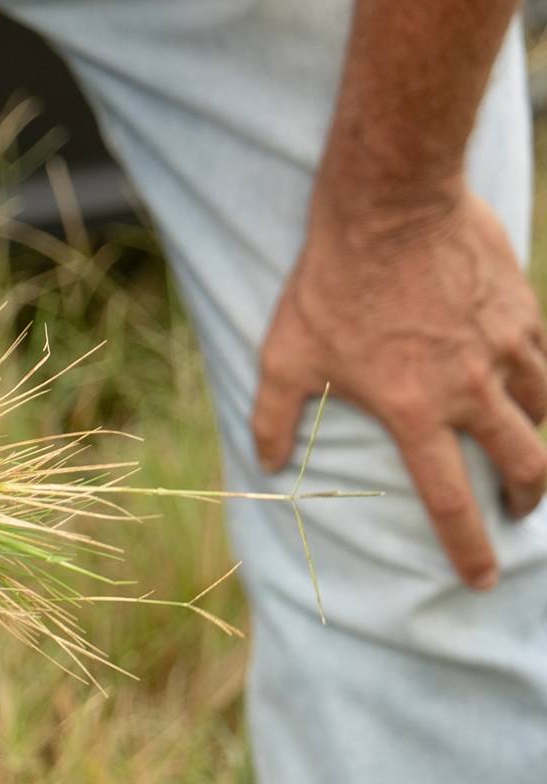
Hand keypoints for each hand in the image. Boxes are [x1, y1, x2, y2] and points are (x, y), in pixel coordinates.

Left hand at [253, 177, 546, 588]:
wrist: (389, 205)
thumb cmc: (329, 283)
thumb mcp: (283, 355)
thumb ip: (273, 417)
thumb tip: (265, 465)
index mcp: (415, 411)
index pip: (450, 500)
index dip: (469, 548)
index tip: (482, 578)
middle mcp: (470, 388)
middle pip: (524, 465)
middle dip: (527, 499)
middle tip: (520, 513)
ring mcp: (505, 347)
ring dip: (544, 442)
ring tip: (533, 454)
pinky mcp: (523, 310)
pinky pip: (546, 360)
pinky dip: (543, 382)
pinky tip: (532, 385)